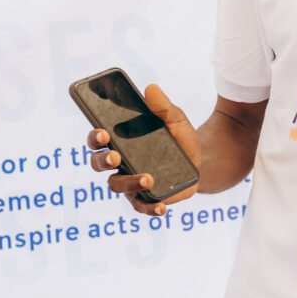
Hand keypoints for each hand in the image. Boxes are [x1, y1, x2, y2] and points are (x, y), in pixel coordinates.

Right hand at [87, 83, 200, 216]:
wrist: (200, 159)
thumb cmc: (179, 137)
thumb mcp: (174, 118)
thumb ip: (162, 106)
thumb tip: (151, 88)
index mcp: (120, 141)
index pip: (98, 140)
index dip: (95, 137)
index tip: (102, 132)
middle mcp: (119, 164)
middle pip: (99, 164)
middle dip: (104, 160)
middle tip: (117, 156)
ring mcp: (130, 183)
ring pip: (117, 186)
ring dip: (129, 182)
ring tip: (148, 177)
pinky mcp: (146, 198)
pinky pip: (141, 207)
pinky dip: (150, 208)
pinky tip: (162, 207)